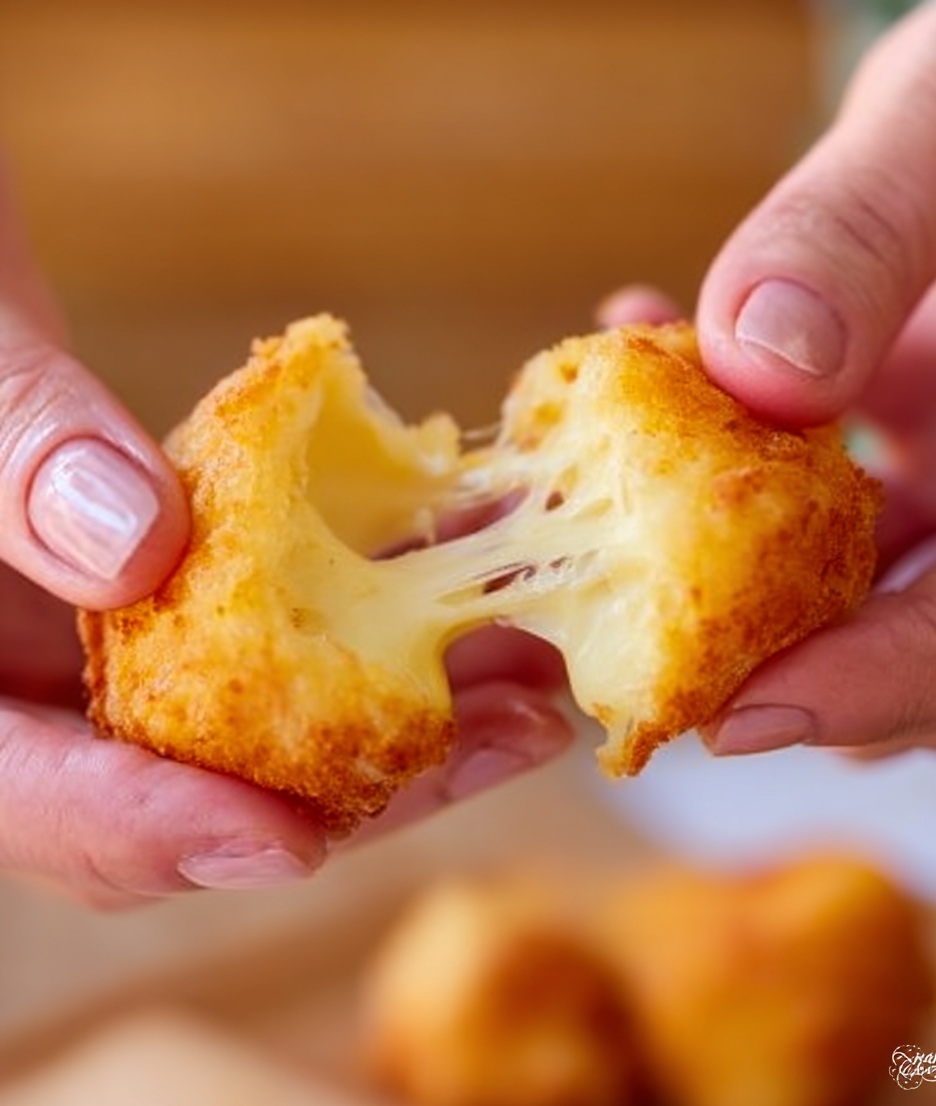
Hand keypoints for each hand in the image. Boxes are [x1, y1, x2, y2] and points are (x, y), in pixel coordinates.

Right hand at [0, 166, 569, 907]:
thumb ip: (21, 447)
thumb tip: (138, 549)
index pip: (28, 793)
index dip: (150, 834)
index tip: (290, 842)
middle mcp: (20, 674)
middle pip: (174, 782)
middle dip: (346, 786)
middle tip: (499, 745)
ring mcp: (96, 633)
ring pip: (243, 718)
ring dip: (394, 710)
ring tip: (531, 682)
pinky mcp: (168, 580)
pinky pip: (270, 623)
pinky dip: (370, 612)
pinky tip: (472, 581)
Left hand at [688, 0, 935, 757]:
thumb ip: (876, 226)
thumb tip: (756, 363)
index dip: (880, 688)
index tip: (738, 718)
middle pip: (920, 637)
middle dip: (776, 647)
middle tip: (630, 637)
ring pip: (866, 570)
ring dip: (732, 549)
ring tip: (616, 494)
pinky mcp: (931, 425)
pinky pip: (835, 476)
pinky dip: (742, 450)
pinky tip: (664, 361)